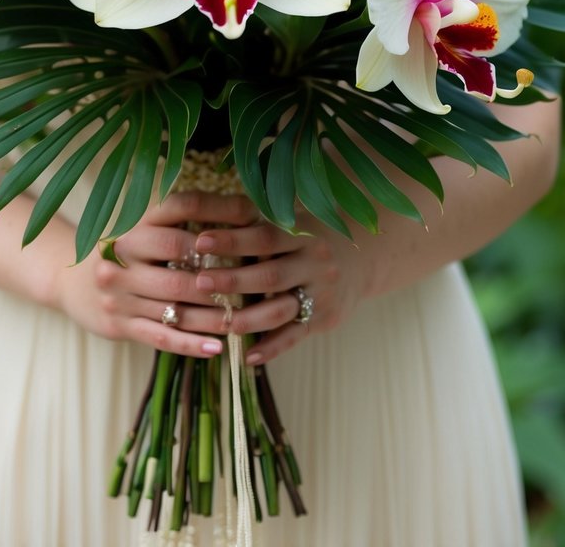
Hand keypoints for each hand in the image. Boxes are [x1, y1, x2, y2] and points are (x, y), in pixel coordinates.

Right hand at [57, 191, 260, 357]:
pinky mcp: (117, 323)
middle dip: (221, 268)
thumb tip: (249, 209)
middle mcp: (122, 251)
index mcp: (135, 221)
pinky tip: (218, 348)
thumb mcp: (146, 225)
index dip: (220, 207)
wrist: (68, 279)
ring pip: (176, 302)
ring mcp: (118, 290)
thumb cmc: (126, 250)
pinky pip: (161, 335)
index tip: (254, 214)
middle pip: (181, 256)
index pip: (182, 205)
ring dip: (216, 312)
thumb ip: (187, 218)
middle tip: (257, 276)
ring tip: (247, 317)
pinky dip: (192, 344)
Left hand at [190, 212, 364, 364]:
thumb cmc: (311, 235)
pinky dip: (271, 348)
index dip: (233, 240)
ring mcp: (322, 292)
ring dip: (247, 318)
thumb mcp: (293, 219)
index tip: (201, 241)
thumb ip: (259, 219)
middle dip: (233, 280)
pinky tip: (247, 357)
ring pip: (280, 310)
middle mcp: (315, 262)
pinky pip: (295, 336)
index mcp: (304, 233)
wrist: (364, 257)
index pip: (265, 237)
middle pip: (270, 275)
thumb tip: (206, 208)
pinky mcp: (325, 318)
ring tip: (218, 322)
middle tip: (200, 282)